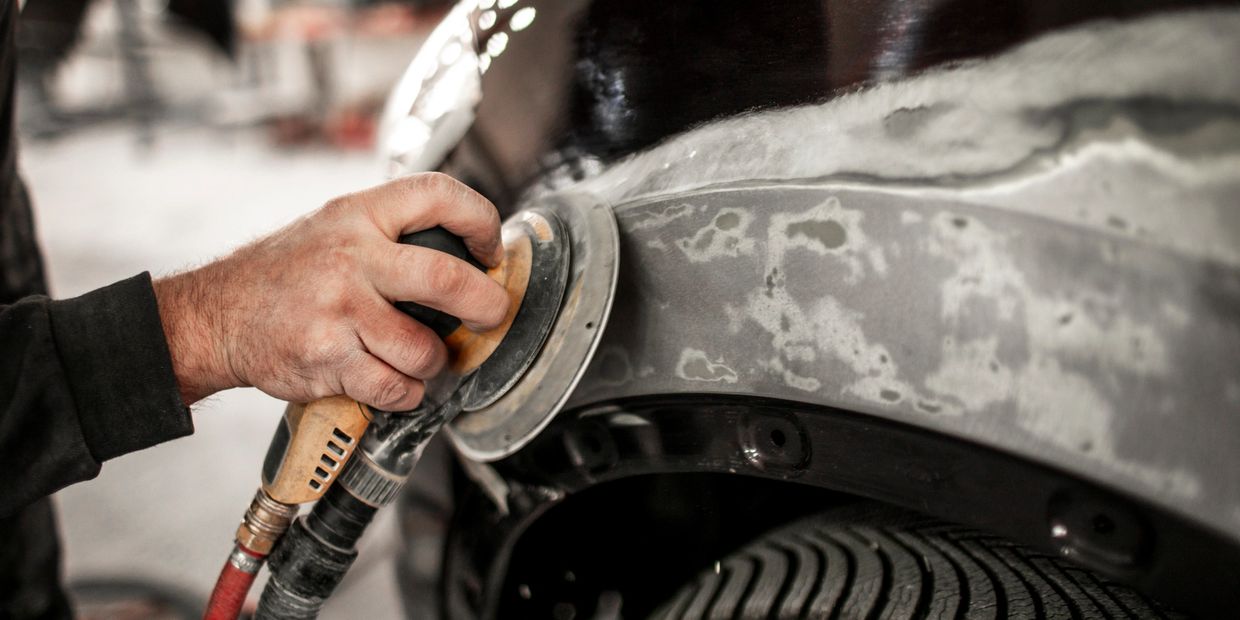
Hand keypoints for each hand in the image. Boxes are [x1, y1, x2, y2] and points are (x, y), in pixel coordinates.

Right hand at [153, 173, 508, 409]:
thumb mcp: (335, 226)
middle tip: (492, 315)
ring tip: (419, 356)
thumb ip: (391, 230)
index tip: (491, 250)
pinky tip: (392, 380)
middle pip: (448, 280)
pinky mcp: (328, 359)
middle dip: (486, 305)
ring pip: (425, 349)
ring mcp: (339, 310)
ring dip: (435, 362)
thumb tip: (470, 252)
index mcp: (358, 214)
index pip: (438, 195)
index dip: (481, 220)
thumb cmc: (287, 274)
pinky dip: (405, 392)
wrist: (218, 316)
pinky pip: (395, 387)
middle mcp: (351, 258)